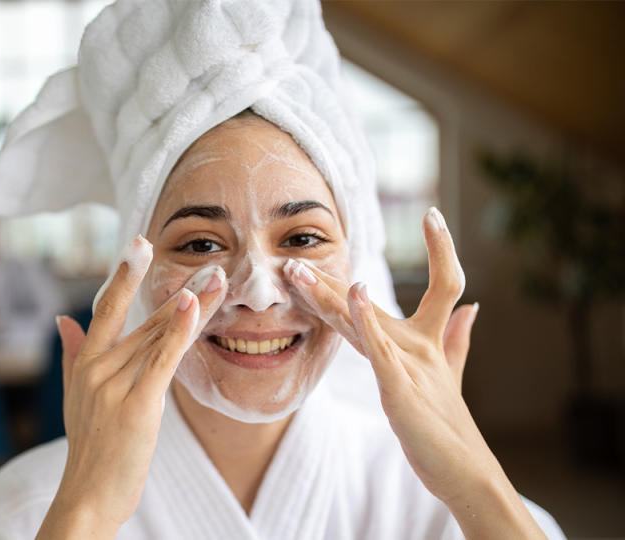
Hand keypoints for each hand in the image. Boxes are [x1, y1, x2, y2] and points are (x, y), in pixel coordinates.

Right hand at [38, 237, 225, 538]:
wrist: (88, 496)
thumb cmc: (89, 450)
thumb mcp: (74, 397)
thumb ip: (71, 355)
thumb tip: (62, 319)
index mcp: (85, 364)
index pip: (105, 309)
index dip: (124, 276)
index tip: (139, 245)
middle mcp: (97, 368)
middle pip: (140, 317)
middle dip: (175, 286)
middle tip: (205, 257)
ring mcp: (114, 384)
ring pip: (158, 334)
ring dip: (193, 304)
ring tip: (219, 278)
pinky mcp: (137, 404)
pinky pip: (162, 360)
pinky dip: (178, 331)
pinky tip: (192, 305)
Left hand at [285, 208, 544, 538]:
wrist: (464, 471)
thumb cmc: (448, 426)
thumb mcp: (451, 375)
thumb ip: (457, 340)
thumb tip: (474, 308)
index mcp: (426, 342)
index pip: (438, 284)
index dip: (440, 249)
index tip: (433, 214)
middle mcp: (418, 345)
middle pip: (369, 301)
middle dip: (326, 280)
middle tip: (290, 254)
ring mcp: (409, 364)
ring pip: (361, 320)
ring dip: (327, 293)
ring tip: (298, 268)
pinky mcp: (400, 387)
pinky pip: (377, 349)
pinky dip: (365, 319)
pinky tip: (355, 290)